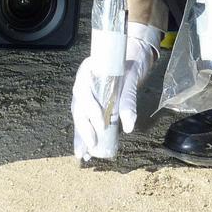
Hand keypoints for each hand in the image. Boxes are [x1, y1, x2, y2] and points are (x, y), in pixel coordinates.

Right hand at [72, 31, 156, 161]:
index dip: (90, 108)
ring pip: (79, 116)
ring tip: (83, 154)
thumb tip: (129, 126)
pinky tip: (85, 151)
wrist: (132, 57)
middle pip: (78, 107)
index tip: (101, 123)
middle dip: (83, 128)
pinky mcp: (91, 103)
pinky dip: (84, 135)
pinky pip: (85, 120)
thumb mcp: (132, 78)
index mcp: (88, 70)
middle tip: (91, 145)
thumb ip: (128, 99)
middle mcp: (83, 82)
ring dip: (80, 135)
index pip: (84, 90)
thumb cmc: (130, 64)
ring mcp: (85, 93)